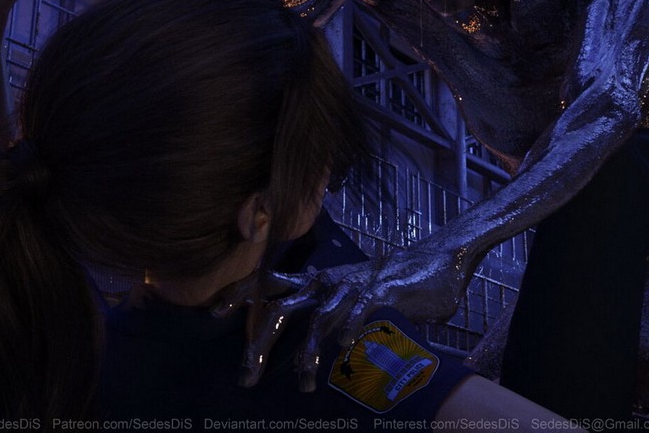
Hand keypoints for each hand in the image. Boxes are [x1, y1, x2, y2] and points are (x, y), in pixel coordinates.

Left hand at [229, 240, 470, 390]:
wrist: (435, 263)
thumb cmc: (388, 285)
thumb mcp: (349, 294)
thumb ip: (326, 310)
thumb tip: (309, 335)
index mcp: (317, 282)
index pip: (268, 284)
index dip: (241, 294)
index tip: (214, 311)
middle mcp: (327, 283)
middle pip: (281, 309)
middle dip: (260, 344)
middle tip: (247, 376)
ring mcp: (352, 287)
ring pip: (318, 320)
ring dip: (309, 355)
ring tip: (305, 384)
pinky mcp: (381, 293)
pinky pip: (359, 312)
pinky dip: (350, 330)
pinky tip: (346, 349)